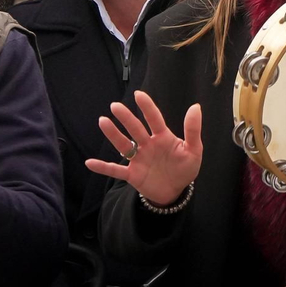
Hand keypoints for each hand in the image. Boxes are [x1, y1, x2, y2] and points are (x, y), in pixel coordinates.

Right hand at [85, 90, 202, 207]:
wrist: (175, 192)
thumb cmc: (184, 168)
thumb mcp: (194, 150)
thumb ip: (193, 130)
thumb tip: (195, 106)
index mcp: (162, 137)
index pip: (154, 119)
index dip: (147, 107)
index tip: (138, 94)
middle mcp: (147, 145)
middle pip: (135, 129)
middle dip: (126, 118)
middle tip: (115, 106)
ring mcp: (138, 159)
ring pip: (123, 145)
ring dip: (113, 134)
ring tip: (102, 121)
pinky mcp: (132, 175)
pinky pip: (115, 170)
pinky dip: (103, 167)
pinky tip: (90, 162)